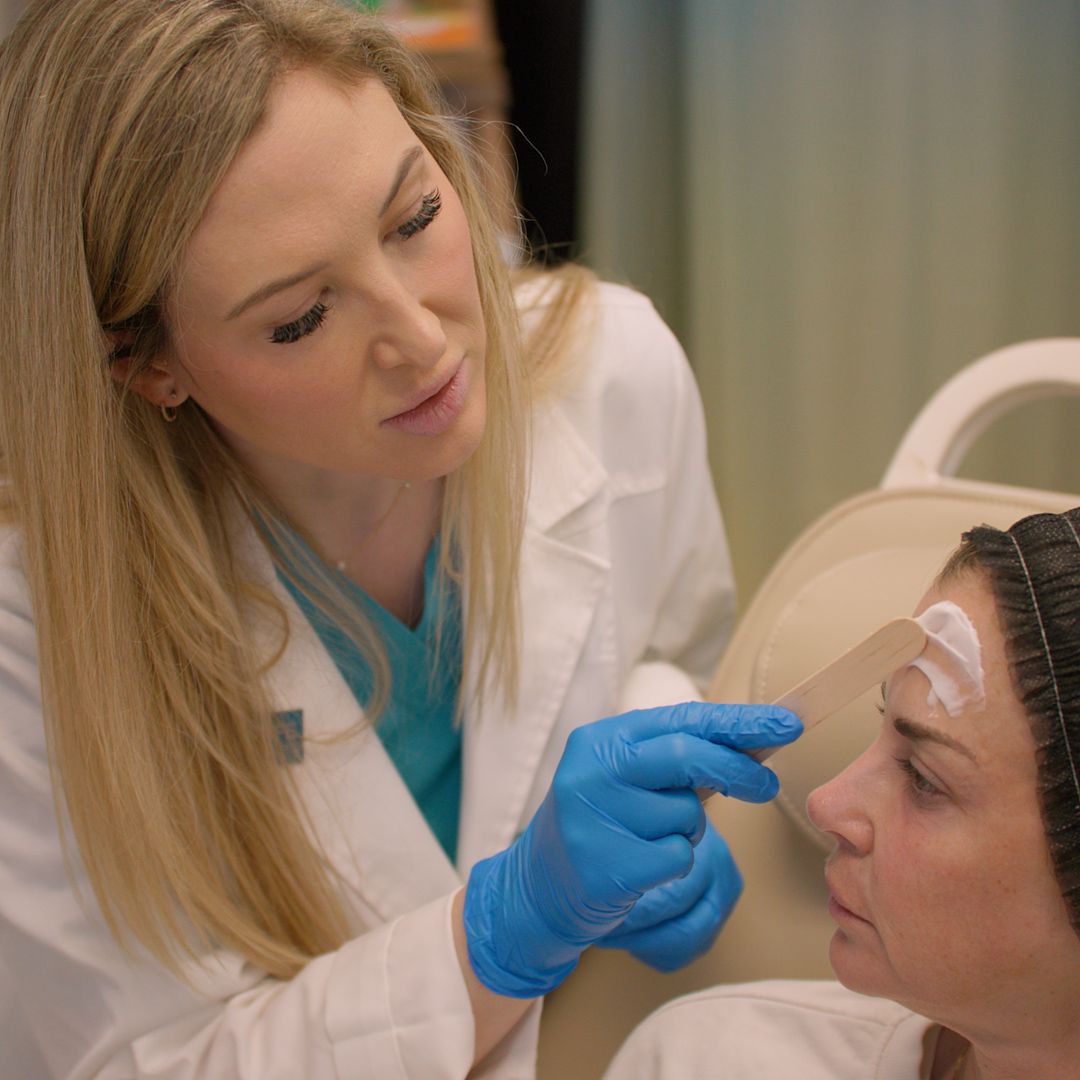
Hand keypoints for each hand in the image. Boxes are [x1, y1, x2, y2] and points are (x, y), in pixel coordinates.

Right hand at [462, 701, 800, 996]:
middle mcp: (593, 770)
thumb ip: (675, 757)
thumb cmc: (601, 824)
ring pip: (685, 814)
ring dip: (687, 830)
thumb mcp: (627, 777)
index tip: (787, 722)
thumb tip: (750, 744)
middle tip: (766, 784)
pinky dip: (672, 864)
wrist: (538, 887)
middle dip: (735, 769)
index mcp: (602, 740)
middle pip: (685, 755)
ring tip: (647, 838)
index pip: (680, 719)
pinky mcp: (607, 865)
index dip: (738, 721)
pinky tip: (640, 867)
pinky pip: (676, 858)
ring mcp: (595, 818)